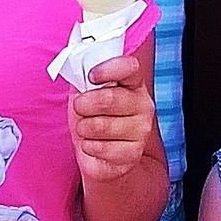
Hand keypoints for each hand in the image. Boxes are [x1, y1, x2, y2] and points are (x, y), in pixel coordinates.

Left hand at [68, 54, 156, 184]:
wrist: (102, 155)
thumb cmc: (93, 118)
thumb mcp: (86, 92)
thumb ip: (85, 76)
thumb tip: (76, 65)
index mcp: (134, 83)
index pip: (129, 67)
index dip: (108, 69)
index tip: (91, 77)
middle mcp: (144, 104)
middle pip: (109, 98)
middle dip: (84, 104)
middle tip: (80, 108)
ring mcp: (141, 130)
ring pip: (100, 125)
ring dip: (84, 128)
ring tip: (87, 129)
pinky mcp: (133, 153)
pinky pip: (100, 147)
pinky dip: (88, 146)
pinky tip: (94, 144)